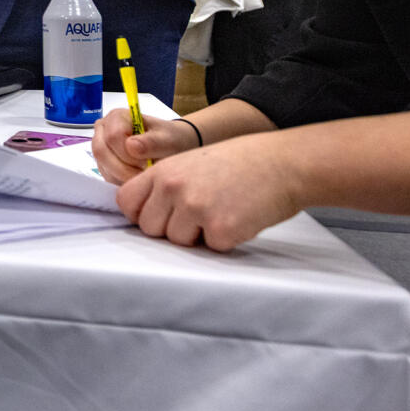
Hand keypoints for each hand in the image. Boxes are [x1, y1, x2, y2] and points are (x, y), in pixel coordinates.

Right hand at [91, 108, 201, 182]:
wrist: (171, 148)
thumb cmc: (170, 139)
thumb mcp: (167, 139)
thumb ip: (151, 142)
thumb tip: (131, 146)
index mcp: (117, 117)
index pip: (113, 136)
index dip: (128, 153)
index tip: (147, 163)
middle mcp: (104, 130)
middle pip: (102, 152)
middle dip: (124, 168)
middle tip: (144, 173)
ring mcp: (102, 147)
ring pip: (104, 166)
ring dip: (124, 176)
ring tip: (145, 175)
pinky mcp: (104, 163)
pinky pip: (108, 176)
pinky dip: (123, 181)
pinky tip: (138, 177)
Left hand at [111, 132, 305, 250]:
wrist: (282, 163)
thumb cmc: (239, 163)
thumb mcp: (191, 163)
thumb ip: (165, 185)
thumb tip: (144, 215)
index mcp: (163, 171)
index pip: (126, 201)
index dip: (141, 213)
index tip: (159, 215)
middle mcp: (173, 188)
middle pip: (150, 229)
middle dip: (171, 229)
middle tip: (199, 215)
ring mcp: (196, 209)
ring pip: (178, 242)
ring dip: (199, 235)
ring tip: (222, 211)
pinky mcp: (221, 229)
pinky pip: (211, 248)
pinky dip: (225, 240)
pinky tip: (239, 218)